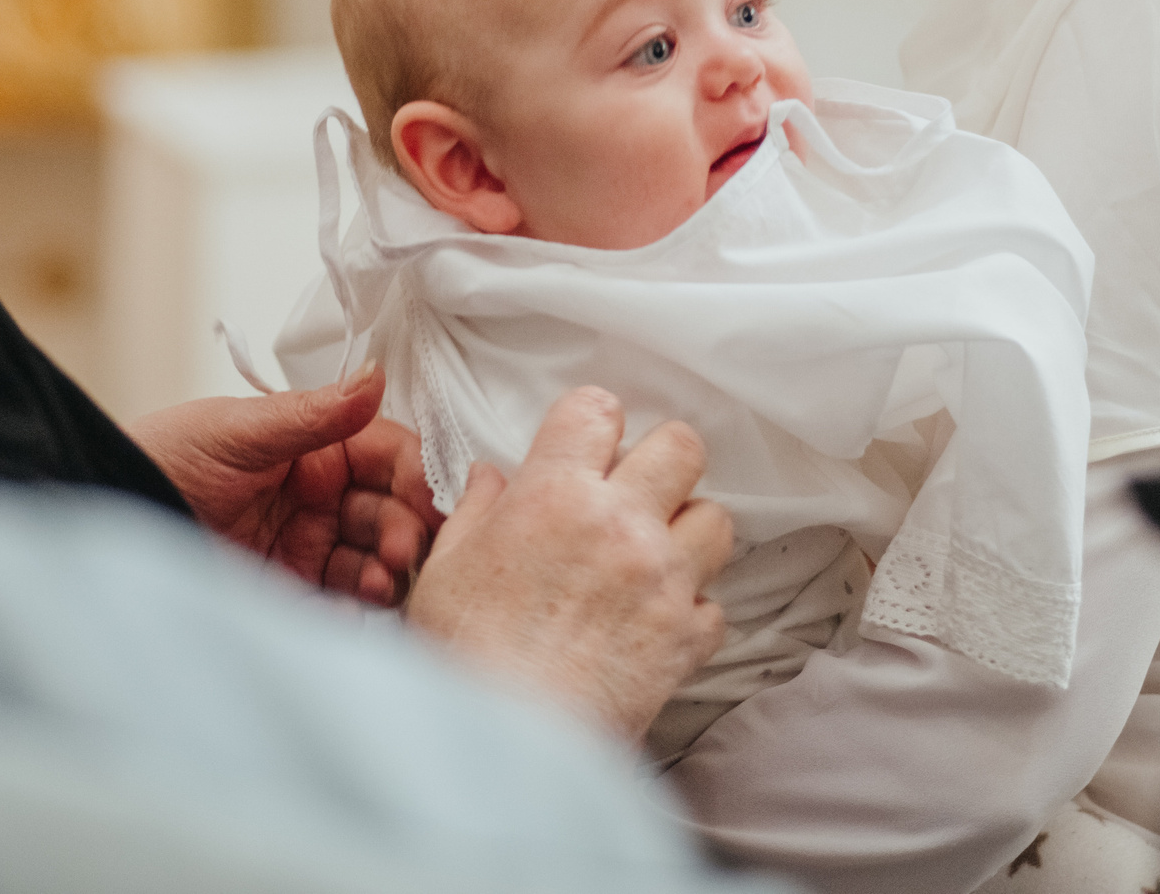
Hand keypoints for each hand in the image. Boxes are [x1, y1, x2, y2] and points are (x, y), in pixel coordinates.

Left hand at [127, 368, 439, 606]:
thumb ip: (310, 414)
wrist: (105, 512)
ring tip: (378, 582)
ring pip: (376, 558)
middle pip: (393, 511)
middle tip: (402, 552)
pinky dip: (362, 607)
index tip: (428, 499)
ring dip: (389, 570)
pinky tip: (360, 607)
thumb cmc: (160, 460)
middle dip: (409, 530)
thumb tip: (373, 378)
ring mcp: (308, 545)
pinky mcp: (292, 592)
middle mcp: (320, 496)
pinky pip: (345, 602)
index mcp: (316, 447)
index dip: (416, 475)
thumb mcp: (235, 431)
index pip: (389, 455)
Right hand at [405, 385, 735, 742]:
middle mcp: (620, 524)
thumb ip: (475, 513)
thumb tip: (490, 479)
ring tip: (654, 557)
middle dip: (662, 461)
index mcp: (554, 495)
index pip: (597, 410)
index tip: (584, 446)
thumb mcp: (445, 570)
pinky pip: (714, 604)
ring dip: (688, 532)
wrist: (501, 748)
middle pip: (681, 447)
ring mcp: (662, 579)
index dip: (591, 424)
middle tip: (635, 491)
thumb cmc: (463, 659)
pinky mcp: (686, 636)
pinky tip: (657, 623)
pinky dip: (692, 611)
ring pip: (715, 519)